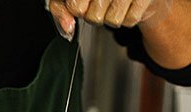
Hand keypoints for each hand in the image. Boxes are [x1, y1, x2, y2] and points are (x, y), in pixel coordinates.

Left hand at [47, 0, 171, 36]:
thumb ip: (60, 9)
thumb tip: (67, 28)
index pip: (75, 6)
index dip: (77, 9)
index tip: (83, 3)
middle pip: (92, 16)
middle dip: (95, 15)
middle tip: (102, 3)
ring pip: (111, 20)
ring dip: (111, 18)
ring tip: (115, 4)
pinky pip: (129, 20)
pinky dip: (127, 18)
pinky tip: (128, 5)